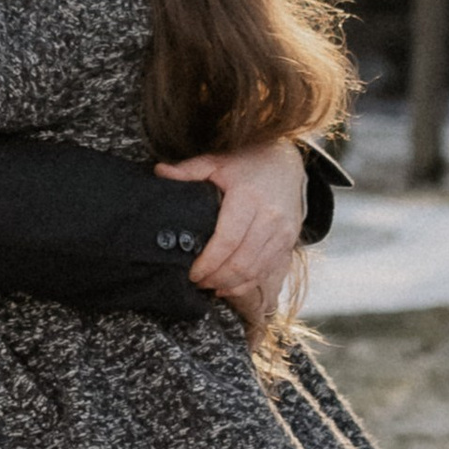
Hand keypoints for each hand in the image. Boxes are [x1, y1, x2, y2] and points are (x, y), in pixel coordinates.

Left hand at [162, 136, 305, 331]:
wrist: (287, 163)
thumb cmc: (248, 164)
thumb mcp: (217, 162)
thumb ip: (189, 170)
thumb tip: (159, 172)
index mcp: (249, 197)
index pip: (227, 240)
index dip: (208, 262)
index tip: (191, 272)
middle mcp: (270, 217)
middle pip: (241, 262)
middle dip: (215, 278)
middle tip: (196, 281)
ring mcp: (283, 232)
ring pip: (255, 271)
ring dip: (229, 284)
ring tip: (209, 284)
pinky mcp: (289, 242)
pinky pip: (267, 272)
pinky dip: (246, 285)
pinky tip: (228, 286)